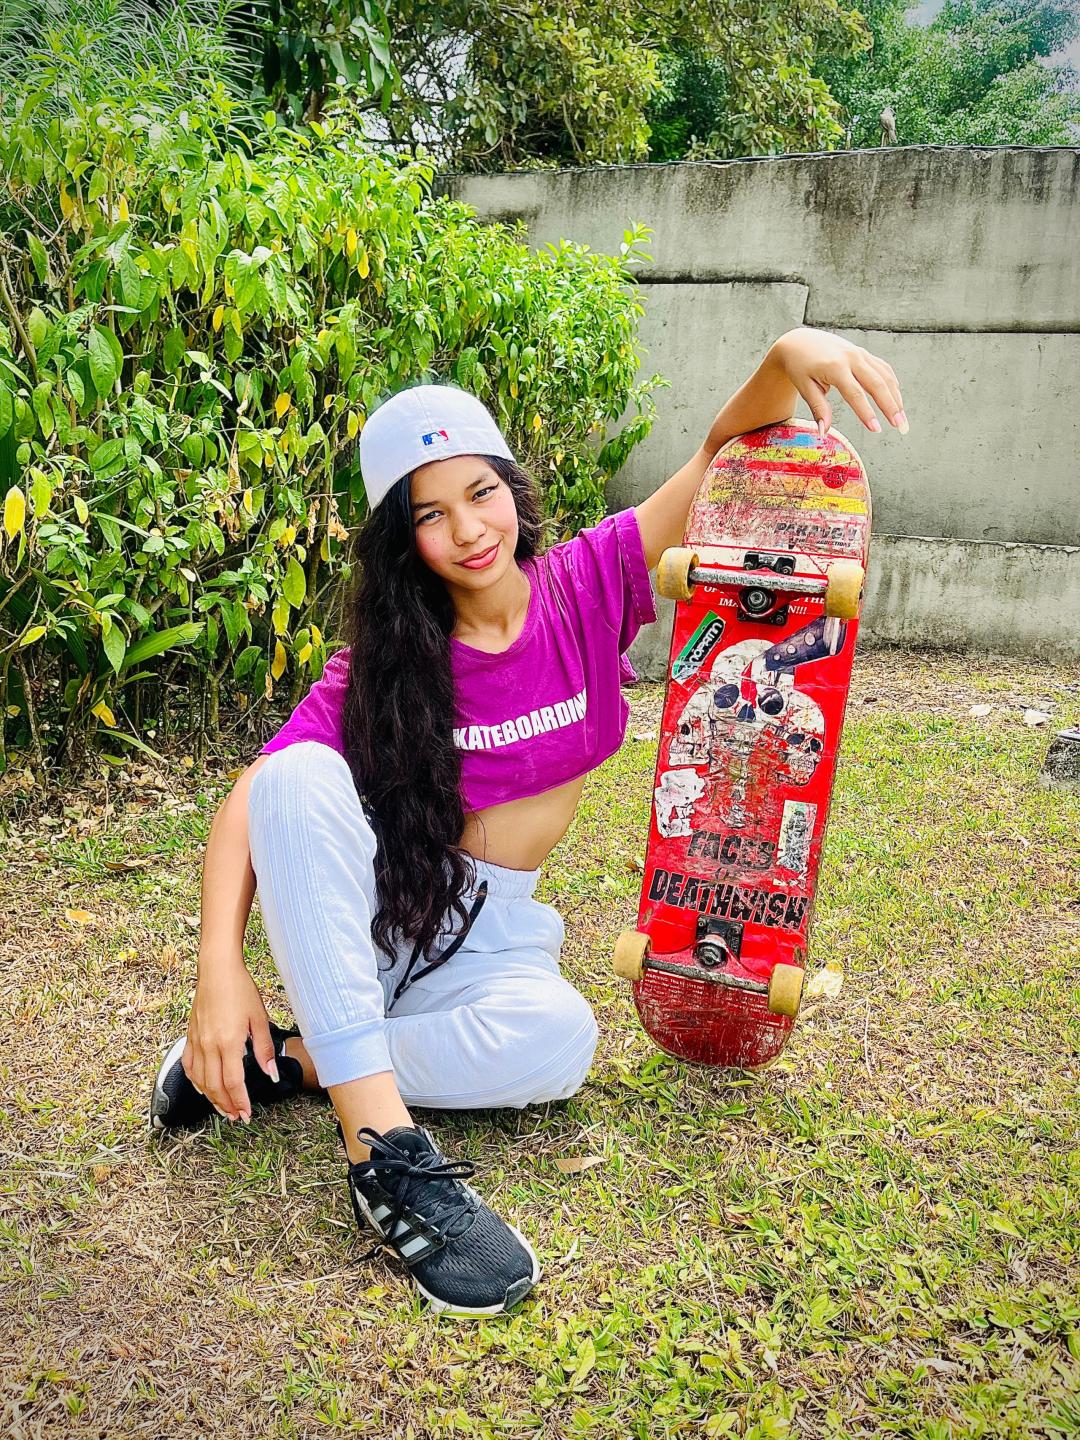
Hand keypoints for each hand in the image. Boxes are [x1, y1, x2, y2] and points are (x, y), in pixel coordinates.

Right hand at [183, 958, 277, 1122]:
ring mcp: (197, 1041)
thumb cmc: (241, 990)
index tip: (246, 1114)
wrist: (217, 970)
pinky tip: (203, 1088)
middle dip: (227, 1105)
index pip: (233, 1082)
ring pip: (200, 1080)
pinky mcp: (190, 1036)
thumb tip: (271, 1073)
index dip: (240, 1101)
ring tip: (224, 1108)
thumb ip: (264, 1049)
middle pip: (215, 1086)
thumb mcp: (260, 1019)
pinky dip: (196, 1082)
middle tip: (238, 1116)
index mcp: (229, 1042)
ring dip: (212, 1098)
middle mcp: (210, 1045)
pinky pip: (189, 1066)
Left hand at [770, 326, 907, 440]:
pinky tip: (896, 401)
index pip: (855, 394)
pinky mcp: (864, 354)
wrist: (800, 341)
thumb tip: (824, 432)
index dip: (867, 413)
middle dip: (891, 406)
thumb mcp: (805, 388)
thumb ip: (818, 409)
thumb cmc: (800, 366)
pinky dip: (892, 385)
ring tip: (902, 420)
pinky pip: (883, 369)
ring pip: (884, 376)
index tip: (876, 430)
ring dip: (896, 398)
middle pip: (877, 384)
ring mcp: (860, 353)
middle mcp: (851, 357)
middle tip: (901, 427)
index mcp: (835, 367)